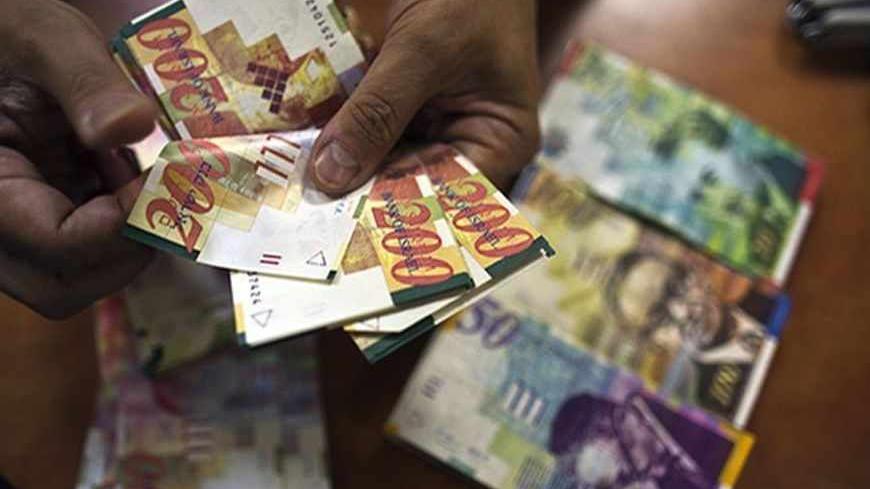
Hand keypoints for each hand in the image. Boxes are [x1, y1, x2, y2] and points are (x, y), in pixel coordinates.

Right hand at [0, 0, 156, 317]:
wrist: (1, 40)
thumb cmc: (7, 32)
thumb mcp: (42, 38)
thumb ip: (85, 82)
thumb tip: (132, 126)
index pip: (54, 245)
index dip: (117, 229)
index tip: (155, 187)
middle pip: (65, 285)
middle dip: (127, 248)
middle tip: (158, 193)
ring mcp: (16, 227)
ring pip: (79, 274)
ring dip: (126, 235)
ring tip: (130, 172)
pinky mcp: (40, 218)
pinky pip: (86, 249)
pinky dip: (118, 219)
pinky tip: (118, 170)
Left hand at [310, 0, 539, 193]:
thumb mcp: (425, 50)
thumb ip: (379, 111)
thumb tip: (330, 176)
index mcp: (499, 141)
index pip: (446, 198)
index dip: (395, 214)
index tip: (341, 229)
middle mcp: (467, 143)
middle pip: (408, 184)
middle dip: (358, 192)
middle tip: (304, 214)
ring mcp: (432, 124)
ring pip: (381, 159)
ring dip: (341, 165)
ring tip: (293, 189)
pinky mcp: (402, 104)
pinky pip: (368, 128)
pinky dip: (338, 133)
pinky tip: (299, 148)